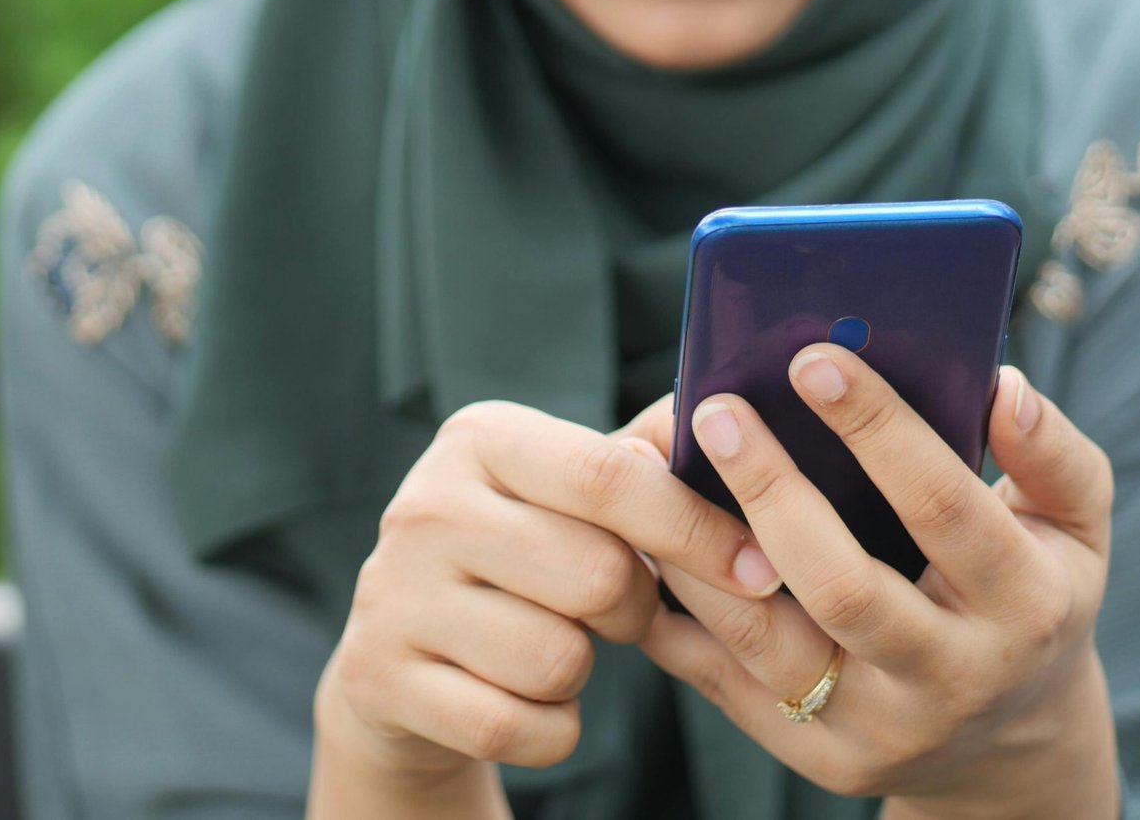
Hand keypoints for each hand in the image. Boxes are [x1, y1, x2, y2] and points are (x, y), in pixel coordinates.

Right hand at [312, 398, 778, 811]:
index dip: (696, 527)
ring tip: (551, 642)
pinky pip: (517, 727)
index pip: (608, 477)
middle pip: (597, 576)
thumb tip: (736, 410)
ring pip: (559, 660)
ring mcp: (394, 592)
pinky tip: (520, 697)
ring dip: (581, 671)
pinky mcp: (381, 677)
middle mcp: (425, 504)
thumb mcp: (563, 489)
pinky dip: (546, 729)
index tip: (758, 568)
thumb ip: (644, 454)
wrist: (399, 651)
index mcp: (479, 438)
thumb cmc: (519, 555)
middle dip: (634, 609)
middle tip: (617, 608)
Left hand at [639, 348, 1117, 818]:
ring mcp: (879, 728)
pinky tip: (643, 539)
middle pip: (842, 585)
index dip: (878, 430)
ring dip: (697, 550)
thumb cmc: (1032, 596)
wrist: (1009, 745)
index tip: (814, 360)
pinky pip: (722, 681)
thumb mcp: (1075, 528)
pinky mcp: (817, 756)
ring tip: (653, 466)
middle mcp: (952, 677)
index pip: (944, 508)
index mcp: (1025, 606)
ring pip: (763, 640)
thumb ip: (1050, 454)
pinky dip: (674, 609)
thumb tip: (1000, 386)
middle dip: (771, 488)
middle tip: (718, 410)